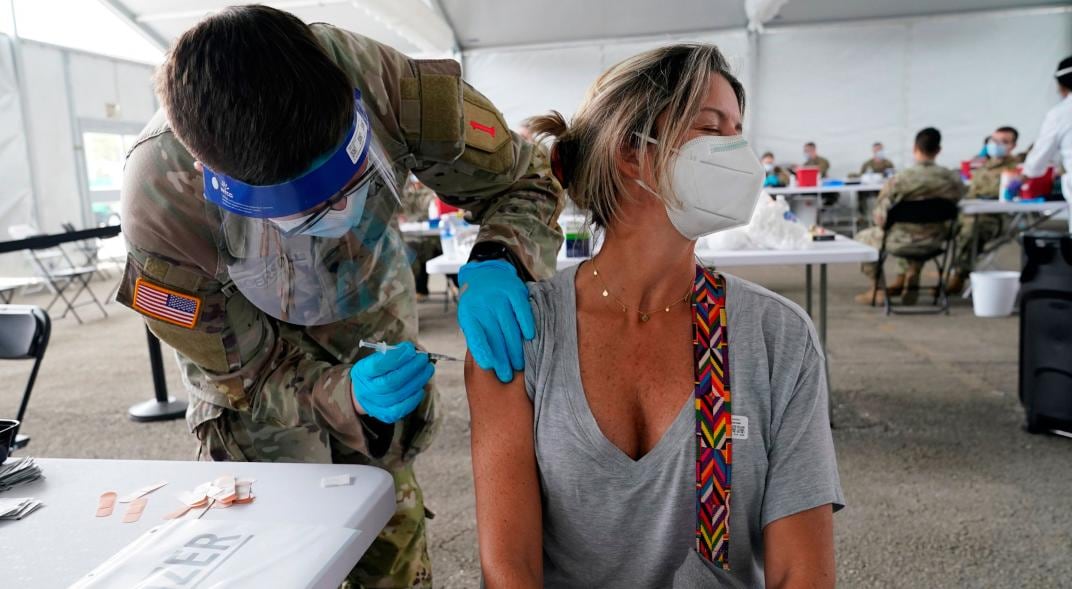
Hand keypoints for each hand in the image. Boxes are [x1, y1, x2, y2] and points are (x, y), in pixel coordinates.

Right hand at [351, 342, 433, 423]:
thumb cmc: (375, 372)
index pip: (377, 365)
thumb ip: (394, 354)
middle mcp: (366, 390)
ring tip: (427, 369)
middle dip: (411, 368)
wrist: (364, 392)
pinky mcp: (385, 415)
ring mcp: (374, 404)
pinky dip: (414, 398)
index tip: (410, 348)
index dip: (396, 357)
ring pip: (398, 395)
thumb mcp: (377, 358)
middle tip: (423, 358)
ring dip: (417, 380)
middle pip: (390, 382)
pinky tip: (421, 388)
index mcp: (361, 372)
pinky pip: (401, 409)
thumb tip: (415, 351)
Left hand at [457, 259, 534, 382]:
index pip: (476, 338)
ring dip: (515, 349)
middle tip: (507, 376)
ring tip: (519, 365)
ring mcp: (499, 297)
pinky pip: (522, 311)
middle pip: (495, 338)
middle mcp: (483, 305)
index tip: (492, 369)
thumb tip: (488, 364)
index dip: (484, 354)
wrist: (485, 273)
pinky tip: (530, 338)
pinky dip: (526, 326)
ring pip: (510, 328)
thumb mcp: (469, 319)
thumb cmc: (477, 305)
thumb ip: (476, 337)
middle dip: (502, 359)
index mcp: (469, 314)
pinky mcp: (514, 290)